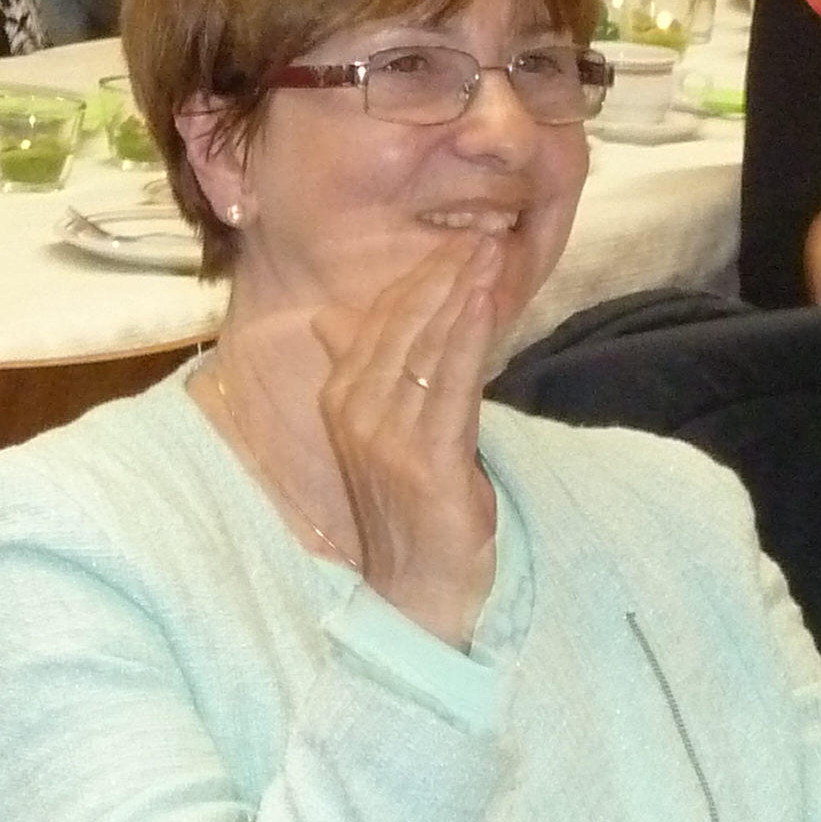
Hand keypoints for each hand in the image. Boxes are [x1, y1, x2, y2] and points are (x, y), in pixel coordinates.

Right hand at [307, 234, 507, 645]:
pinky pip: (450, 385)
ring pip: (428, 347)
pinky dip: (469, 339)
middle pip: (403, 325)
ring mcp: (387, 435)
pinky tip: (486, 304)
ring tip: (492, 254)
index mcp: (339, 397)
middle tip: (482, 234)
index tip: (456, 240)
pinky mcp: (426, 459)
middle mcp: (355, 411)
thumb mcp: (377, 431)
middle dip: (444, 275)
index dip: (418, 278)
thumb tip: (328, 318)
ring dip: (462, 294)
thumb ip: (362, 370)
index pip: (378, 320)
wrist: (418, 587)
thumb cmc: (406, 505)